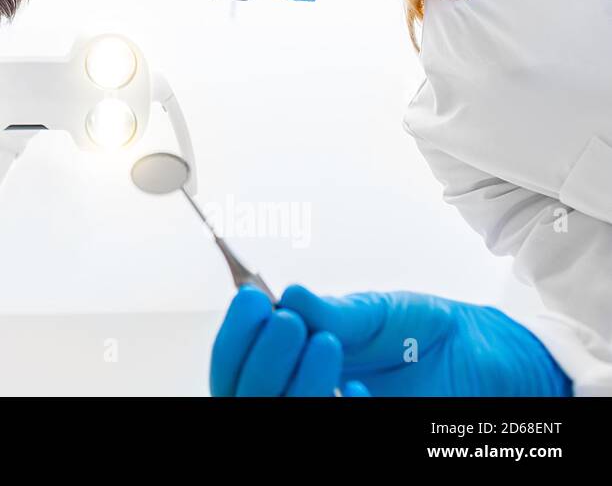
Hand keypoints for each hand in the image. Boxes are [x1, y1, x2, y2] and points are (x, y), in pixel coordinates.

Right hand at [211, 285, 571, 396]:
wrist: (489, 357)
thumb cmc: (429, 332)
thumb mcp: (378, 311)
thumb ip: (332, 312)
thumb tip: (288, 296)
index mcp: (293, 359)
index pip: (237, 363)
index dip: (236, 338)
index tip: (252, 301)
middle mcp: (302, 392)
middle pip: (245, 396)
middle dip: (259, 359)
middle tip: (287, 321)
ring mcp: (331, 413)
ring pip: (282, 415)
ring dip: (294, 383)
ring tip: (326, 340)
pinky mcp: (368, 429)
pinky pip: (332, 429)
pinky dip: (336, 406)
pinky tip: (359, 388)